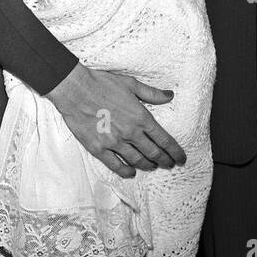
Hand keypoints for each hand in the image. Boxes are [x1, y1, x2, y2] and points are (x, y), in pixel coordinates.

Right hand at [47, 64, 184, 178]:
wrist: (75, 90)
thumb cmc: (102, 84)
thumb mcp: (131, 84)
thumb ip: (152, 93)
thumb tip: (170, 96)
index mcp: (141, 117)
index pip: (164, 140)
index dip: (175, 151)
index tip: (181, 158)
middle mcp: (130, 133)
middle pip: (153, 153)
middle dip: (164, 161)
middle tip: (170, 165)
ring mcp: (114, 143)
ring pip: (137, 161)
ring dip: (147, 166)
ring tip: (153, 167)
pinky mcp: (98, 148)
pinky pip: (115, 165)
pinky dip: (125, 171)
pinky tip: (131, 173)